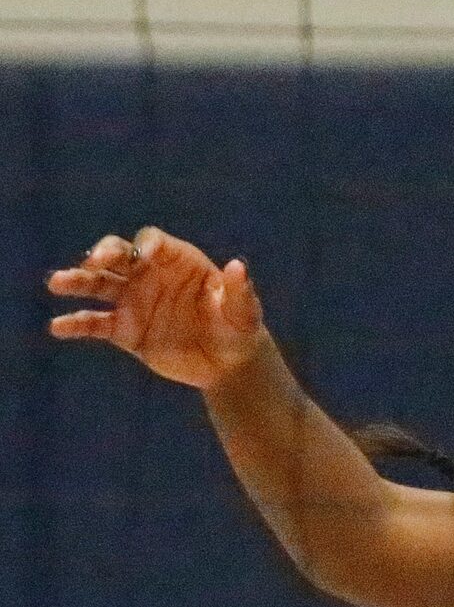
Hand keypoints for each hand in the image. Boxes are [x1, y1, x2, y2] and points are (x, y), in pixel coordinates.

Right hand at [47, 227, 266, 389]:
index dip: (147, 246)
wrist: (227, 363)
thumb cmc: (238, 329)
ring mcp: (132, 300)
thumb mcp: (243, 312)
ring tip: (57, 283)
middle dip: (104, 255)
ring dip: (77, 281)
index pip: (153, 243)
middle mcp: (147, 274)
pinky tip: (58, 328)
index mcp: (175, 261)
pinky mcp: (124, 330)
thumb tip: (238, 267)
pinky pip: (95, 323)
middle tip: (94, 262)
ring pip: (98, 285)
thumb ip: (239, 291)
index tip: (144, 257)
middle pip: (117, 255)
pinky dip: (76, 324)